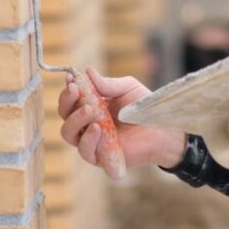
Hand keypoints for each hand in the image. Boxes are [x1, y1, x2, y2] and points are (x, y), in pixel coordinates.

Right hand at [58, 69, 186, 169]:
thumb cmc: (144, 108)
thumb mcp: (127, 88)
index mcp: (91, 107)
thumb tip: (87, 71)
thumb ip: (108, 84)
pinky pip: (85, 151)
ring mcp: (92, 142)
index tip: (70, 77)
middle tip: (75, 90)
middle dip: (66, 101)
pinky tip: (97, 128)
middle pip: (65, 116)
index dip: (67, 89)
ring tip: (89, 110)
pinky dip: (88, 139)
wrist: (162, 129)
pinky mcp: (101, 158)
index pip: (71, 100)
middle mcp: (87, 125)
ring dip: (75, 120)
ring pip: (69, 134)